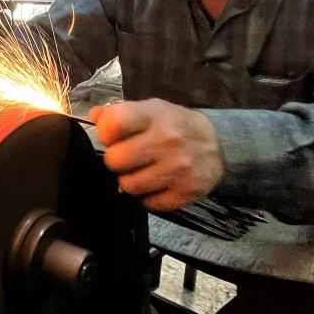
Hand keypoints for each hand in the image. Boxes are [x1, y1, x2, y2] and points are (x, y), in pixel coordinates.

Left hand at [88, 98, 224, 212]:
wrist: (219, 144)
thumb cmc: (176, 125)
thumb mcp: (151, 109)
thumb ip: (120, 112)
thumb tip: (94, 116)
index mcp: (154, 115)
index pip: (112, 124)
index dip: (105, 133)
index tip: (112, 137)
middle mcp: (167, 140)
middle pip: (115, 160)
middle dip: (117, 161)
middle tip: (128, 158)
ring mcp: (178, 168)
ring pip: (129, 185)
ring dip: (131, 180)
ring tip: (143, 171)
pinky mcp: (186, 192)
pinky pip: (149, 203)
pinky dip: (149, 197)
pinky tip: (157, 184)